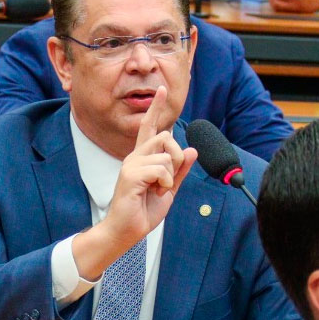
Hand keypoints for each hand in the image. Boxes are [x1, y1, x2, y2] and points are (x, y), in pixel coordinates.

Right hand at [71, 87, 196, 278]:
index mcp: (142, 158)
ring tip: (159, 190)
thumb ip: (180, 171)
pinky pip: (161, 169)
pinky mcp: (131, 174)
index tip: (162, 88)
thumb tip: (191, 150)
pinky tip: (156, 193)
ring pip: (166, 154)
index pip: (149, 127)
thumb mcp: (169, 190)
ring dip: (171, 176)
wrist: (127, 230)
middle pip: (165, 136)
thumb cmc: (143, 211)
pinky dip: (166, 183)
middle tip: (169, 179)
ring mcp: (131, 164)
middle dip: (176, 157)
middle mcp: (135, 156)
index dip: (156, 108)